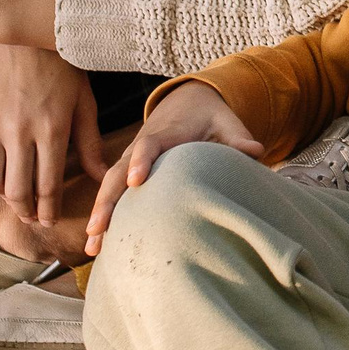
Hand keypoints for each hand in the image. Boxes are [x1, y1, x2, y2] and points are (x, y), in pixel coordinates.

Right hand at [0, 42, 102, 224]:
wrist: (24, 28)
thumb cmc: (61, 64)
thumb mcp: (83, 100)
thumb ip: (91, 141)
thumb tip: (103, 176)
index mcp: (52, 130)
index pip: (48, 186)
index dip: (48, 210)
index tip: (49, 220)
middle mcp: (20, 132)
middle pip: (16, 191)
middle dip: (24, 211)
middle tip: (29, 216)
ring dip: (0, 194)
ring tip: (10, 194)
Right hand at [83, 82, 264, 255]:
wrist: (187, 102)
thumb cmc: (210, 117)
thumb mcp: (226, 121)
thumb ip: (237, 137)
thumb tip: (256, 150)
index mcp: (165, 133)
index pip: (149, 145)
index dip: (142, 161)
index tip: (136, 180)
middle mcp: (140, 148)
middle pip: (117, 172)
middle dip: (107, 200)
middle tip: (98, 228)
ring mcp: (130, 161)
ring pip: (109, 187)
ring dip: (100, 214)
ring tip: (93, 247)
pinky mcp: (128, 173)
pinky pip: (112, 194)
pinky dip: (104, 217)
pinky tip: (98, 246)